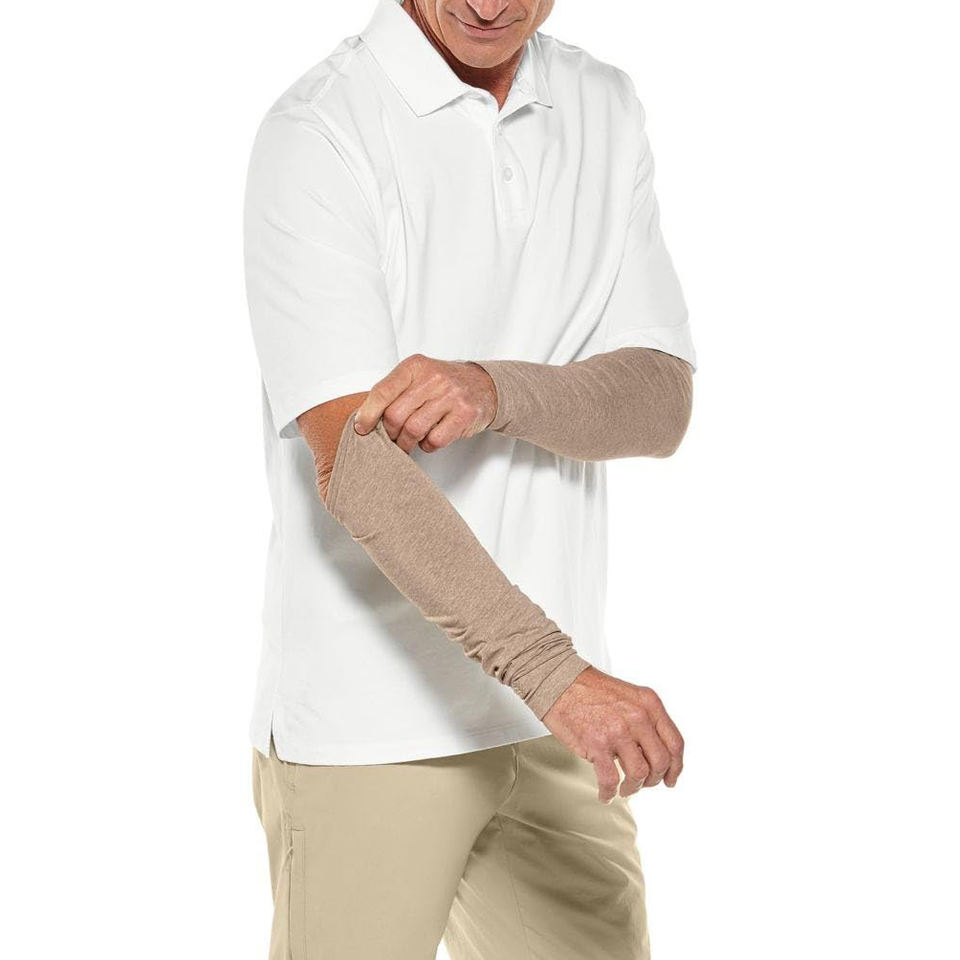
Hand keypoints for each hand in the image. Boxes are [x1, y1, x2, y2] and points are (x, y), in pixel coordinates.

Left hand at [354, 354, 497, 452]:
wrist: (484, 385)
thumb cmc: (443, 384)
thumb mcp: (418, 376)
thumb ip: (394, 391)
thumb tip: (365, 419)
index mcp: (415, 366)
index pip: (383, 391)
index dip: (368, 413)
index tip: (361, 428)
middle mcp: (433, 378)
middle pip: (396, 415)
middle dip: (389, 433)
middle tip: (391, 438)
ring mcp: (451, 396)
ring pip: (413, 430)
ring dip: (406, 443)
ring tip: (407, 443)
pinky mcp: (464, 415)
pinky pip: (435, 440)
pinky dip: (427, 445)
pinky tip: (429, 439)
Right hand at [542, 667, 684, 802]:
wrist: (559, 681)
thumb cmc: (589, 688)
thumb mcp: (629, 696)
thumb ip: (644, 719)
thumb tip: (652, 750)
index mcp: (649, 704)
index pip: (675, 743)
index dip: (676, 767)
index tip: (671, 778)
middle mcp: (638, 717)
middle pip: (661, 762)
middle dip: (654, 779)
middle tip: (644, 784)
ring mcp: (618, 731)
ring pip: (640, 773)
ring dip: (633, 787)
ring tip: (625, 789)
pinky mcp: (597, 744)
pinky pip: (610, 779)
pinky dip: (608, 792)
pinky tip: (605, 793)